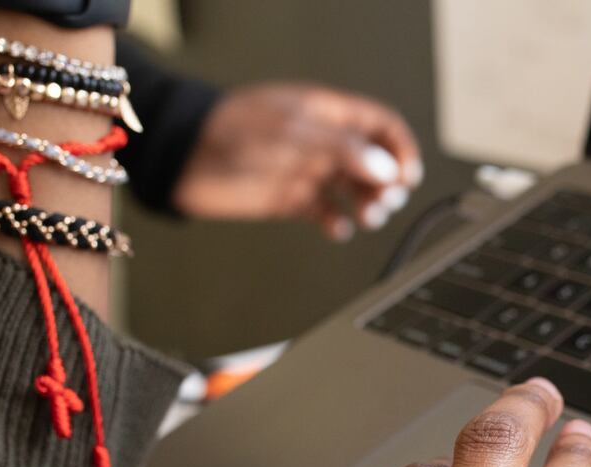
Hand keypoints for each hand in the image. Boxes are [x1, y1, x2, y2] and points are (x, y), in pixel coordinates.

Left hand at [173, 82, 421, 240]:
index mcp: (327, 114)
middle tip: (383, 201)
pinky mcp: (290, 198)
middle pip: (374, 161)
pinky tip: (336, 228)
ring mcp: (307, 170)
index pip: (380, 126)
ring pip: (354, 189)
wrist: (184, 156)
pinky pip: (326, 211)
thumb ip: (341, 149)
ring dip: (367, 204)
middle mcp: (322, 142)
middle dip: (387, 182)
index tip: (406, 175)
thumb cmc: (230, 130)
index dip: (399, 148)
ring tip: (367, 217)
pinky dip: (337, 222)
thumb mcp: (292, 133)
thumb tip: (385, 168)